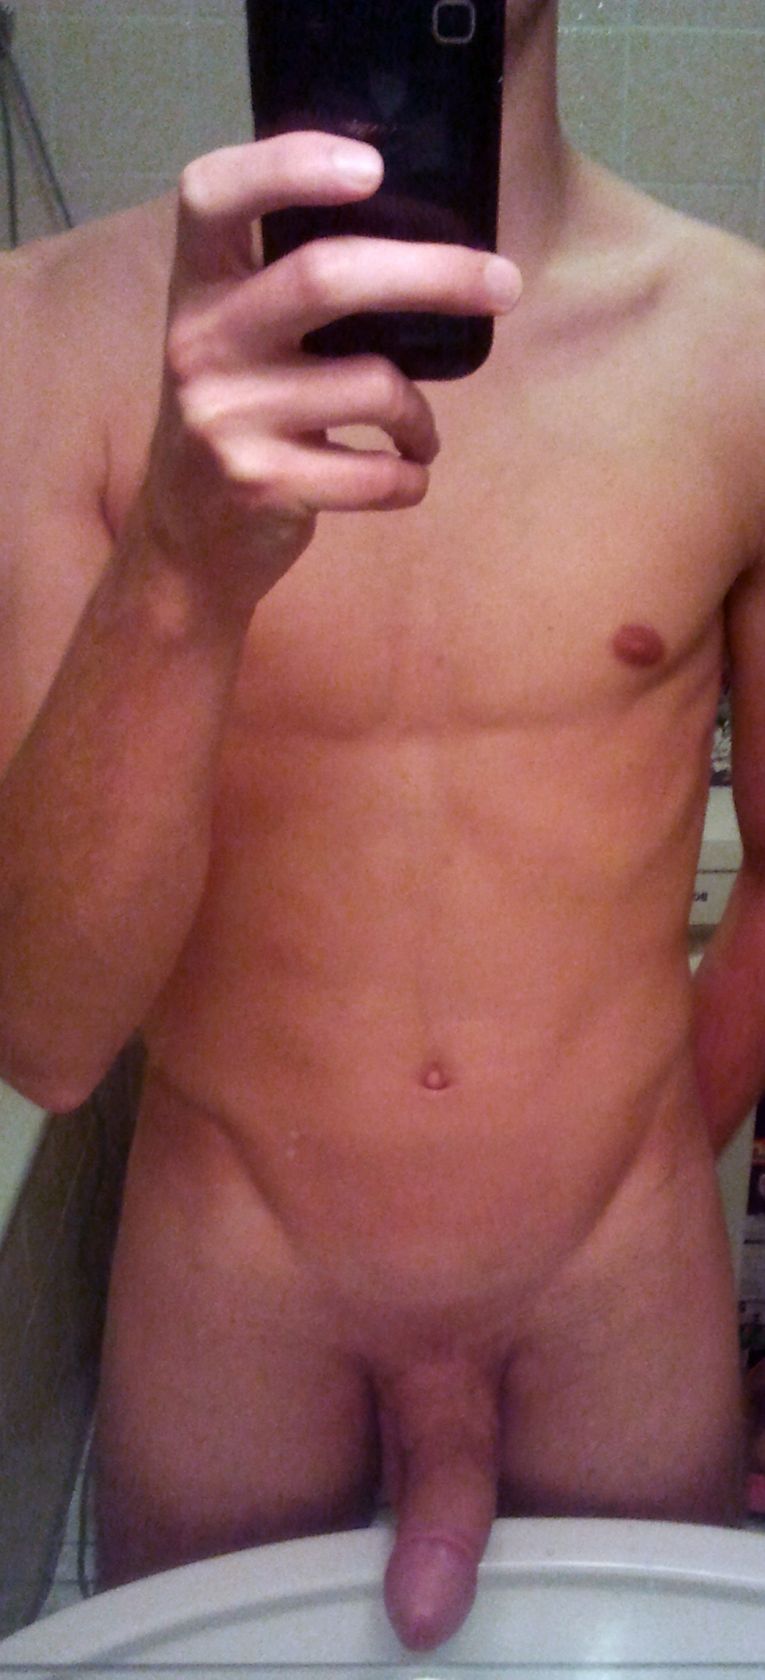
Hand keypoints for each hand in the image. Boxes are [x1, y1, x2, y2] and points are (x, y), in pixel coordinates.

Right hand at [134, 133, 521, 618]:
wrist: (186, 540)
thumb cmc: (237, 419)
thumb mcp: (233, 340)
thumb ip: (286, 286)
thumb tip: (423, 240)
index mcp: (196, 287)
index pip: (217, 194)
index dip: (291, 164)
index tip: (373, 166)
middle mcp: (202, 342)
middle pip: (327, 276)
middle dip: (434, 273)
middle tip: (504, 283)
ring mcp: (227, 417)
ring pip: (374, 383)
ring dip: (421, 415)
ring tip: (420, 433)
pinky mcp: (262, 484)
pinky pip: (377, 472)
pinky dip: (411, 477)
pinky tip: (401, 476)